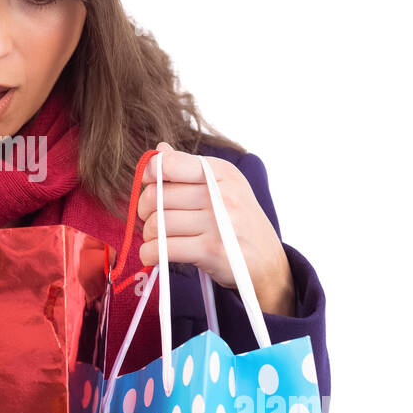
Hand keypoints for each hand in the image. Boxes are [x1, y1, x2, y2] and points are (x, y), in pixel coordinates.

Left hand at [136, 142, 295, 316]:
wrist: (268, 262)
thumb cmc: (238, 222)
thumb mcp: (222, 187)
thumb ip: (188, 168)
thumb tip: (159, 151)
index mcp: (222, 172)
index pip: (170, 163)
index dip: (149, 174)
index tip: (149, 185)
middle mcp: (221, 194)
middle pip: (157, 196)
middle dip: (144, 209)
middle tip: (150, 218)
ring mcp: (218, 223)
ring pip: (157, 223)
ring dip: (148, 234)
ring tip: (156, 238)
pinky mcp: (211, 251)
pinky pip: (163, 248)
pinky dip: (149, 253)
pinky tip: (153, 254)